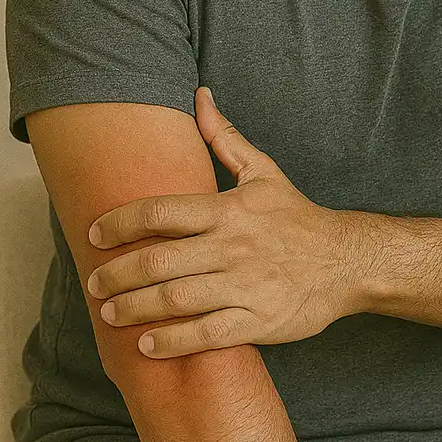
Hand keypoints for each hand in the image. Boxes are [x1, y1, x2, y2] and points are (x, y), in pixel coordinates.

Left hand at [84, 86, 364, 353]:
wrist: (347, 261)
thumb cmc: (298, 217)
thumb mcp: (264, 172)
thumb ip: (225, 138)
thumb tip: (199, 97)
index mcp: (229, 210)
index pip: (160, 212)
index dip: (120, 223)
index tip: (95, 234)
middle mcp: (233, 247)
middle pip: (159, 260)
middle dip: (118, 274)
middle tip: (94, 283)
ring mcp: (245, 286)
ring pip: (176, 300)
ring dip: (136, 308)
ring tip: (110, 314)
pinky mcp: (258, 321)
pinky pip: (207, 334)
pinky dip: (173, 342)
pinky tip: (147, 345)